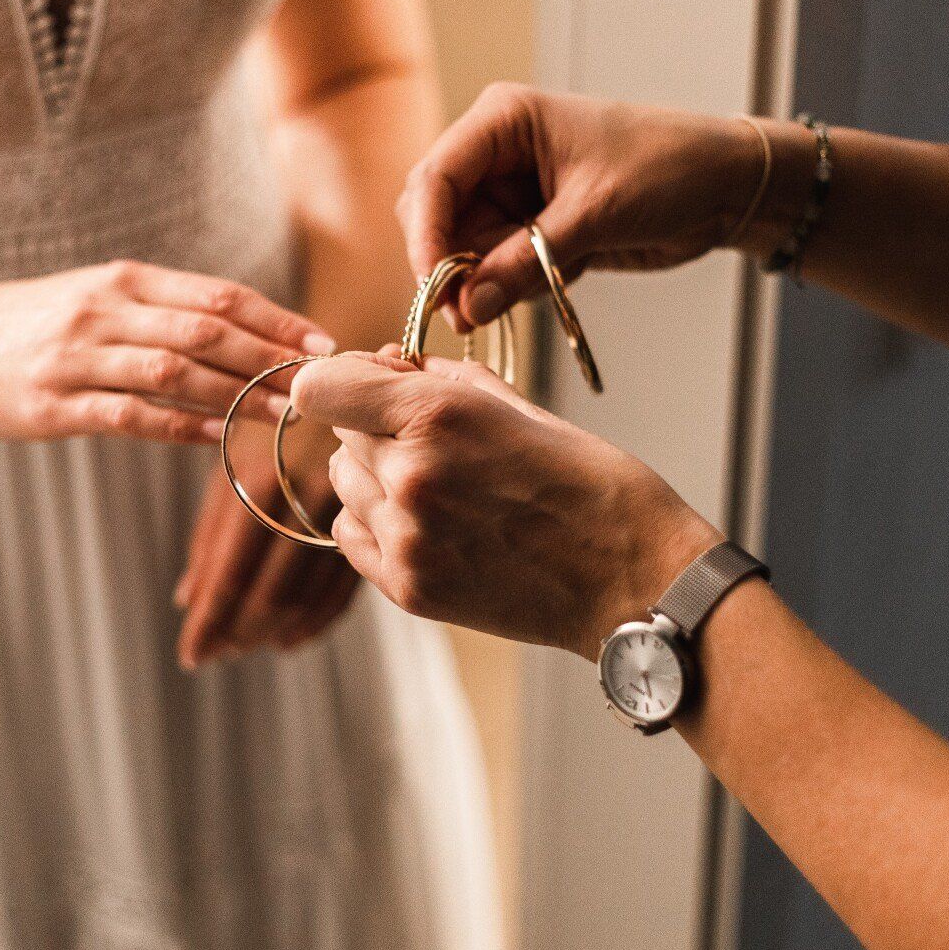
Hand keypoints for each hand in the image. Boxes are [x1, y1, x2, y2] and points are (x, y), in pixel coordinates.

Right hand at [0, 260, 334, 444]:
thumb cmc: (34, 322)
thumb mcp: (98, 298)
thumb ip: (164, 313)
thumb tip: (246, 336)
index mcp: (123, 281)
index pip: (216, 296)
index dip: (274, 321)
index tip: (320, 343)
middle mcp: (104, 312)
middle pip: (204, 331)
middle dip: (267, 357)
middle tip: (315, 383)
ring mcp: (75, 358)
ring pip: (171, 372)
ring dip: (233, 394)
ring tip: (279, 414)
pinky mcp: (52, 406)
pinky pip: (127, 416)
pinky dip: (177, 425)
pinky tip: (214, 436)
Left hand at [174, 431, 361, 668]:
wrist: (351, 370)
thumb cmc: (278, 409)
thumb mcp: (236, 453)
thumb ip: (211, 527)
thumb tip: (186, 599)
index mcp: (258, 479)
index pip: (228, 571)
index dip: (209, 620)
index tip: (192, 656)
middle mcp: (302, 498)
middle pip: (268, 591)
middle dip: (239, 631)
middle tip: (220, 656)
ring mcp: (344, 510)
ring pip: (307, 593)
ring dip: (274, 629)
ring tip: (250, 649)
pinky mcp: (375, 520)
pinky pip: (346, 586)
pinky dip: (318, 619)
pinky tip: (295, 638)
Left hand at [290, 352, 720, 658]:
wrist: (629, 576)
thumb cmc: (587, 482)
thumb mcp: (518, 404)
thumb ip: (438, 378)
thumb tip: (381, 362)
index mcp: (438, 415)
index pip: (319, 387)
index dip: (340, 382)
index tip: (365, 388)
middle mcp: (411, 474)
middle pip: (338, 434)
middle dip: (371, 427)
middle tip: (428, 440)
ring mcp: (407, 537)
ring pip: (342, 485)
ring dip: (373, 476)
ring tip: (437, 485)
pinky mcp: (409, 587)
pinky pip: (351, 537)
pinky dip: (374, 524)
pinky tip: (425, 522)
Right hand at [398, 84, 775, 327]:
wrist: (727, 184)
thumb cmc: (668, 168)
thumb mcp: (595, 214)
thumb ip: (525, 262)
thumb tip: (468, 306)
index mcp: (503, 121)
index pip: (435, 179)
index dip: (425, 236)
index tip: (435, 289)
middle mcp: (497, 153)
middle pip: (437, 216)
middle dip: (451, 266)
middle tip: (470, 313)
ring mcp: (513, 192)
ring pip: (466, 249)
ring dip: (487, 281)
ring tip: (533, 289)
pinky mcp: (532, 227)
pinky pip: (499, 266)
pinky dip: (516, 285)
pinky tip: (565, 274)